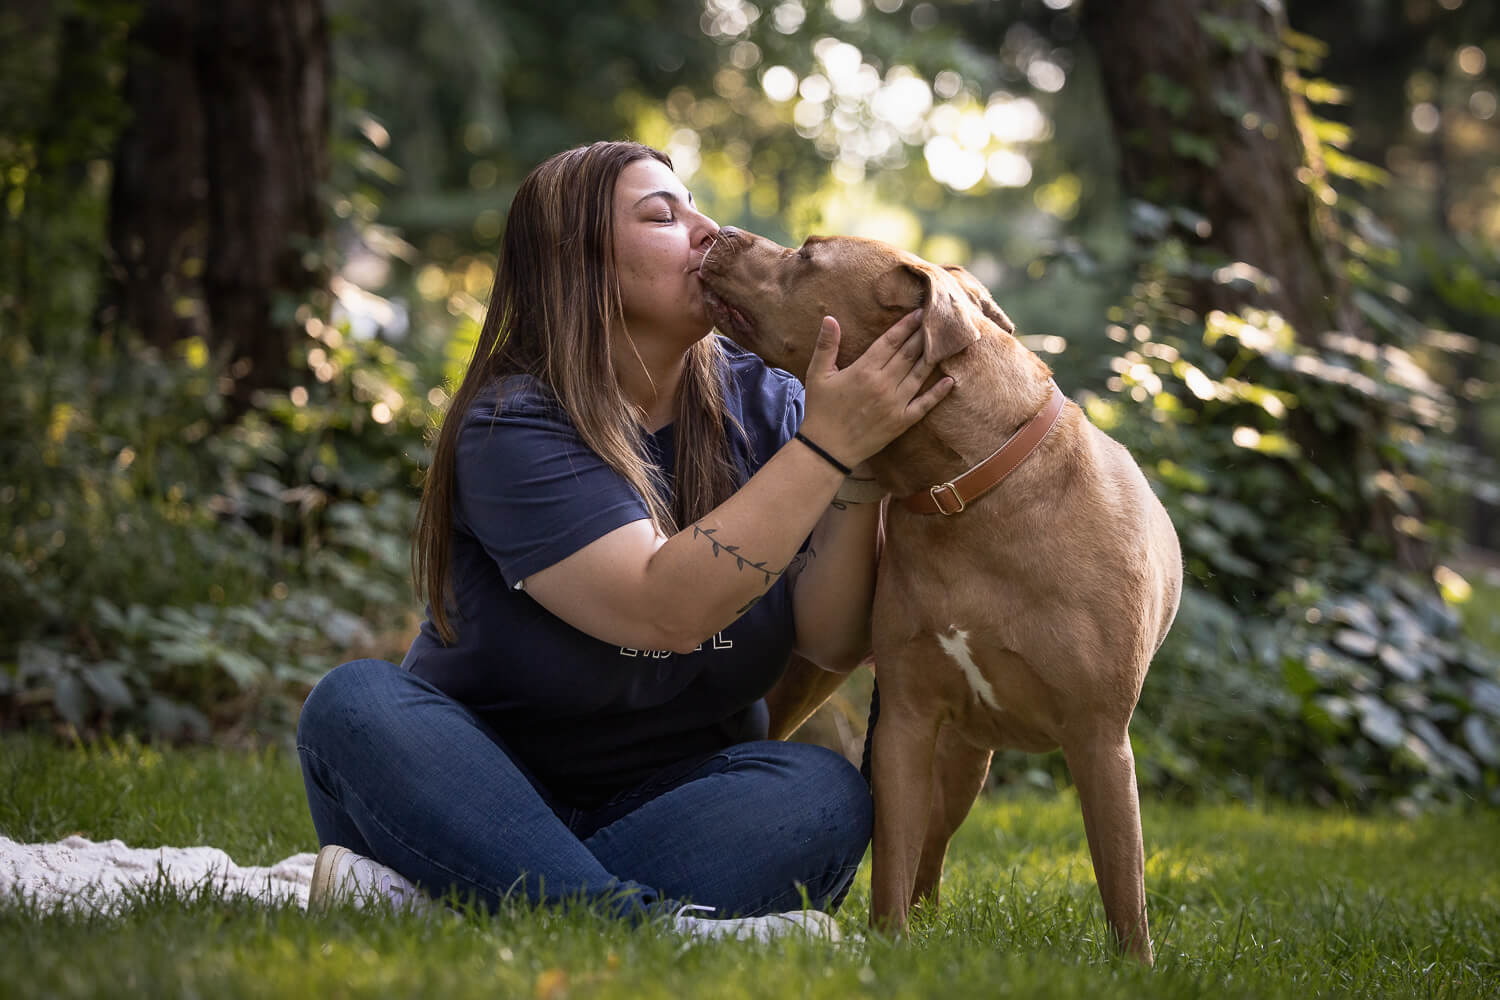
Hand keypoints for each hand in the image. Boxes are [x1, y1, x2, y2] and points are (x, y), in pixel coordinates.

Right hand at [798, 310, 954, 467]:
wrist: (827, 449)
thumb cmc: (820, 410)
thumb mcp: (817, 375)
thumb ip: (826, 346)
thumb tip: (830, 318)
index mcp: (864, 370)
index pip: (890, 342)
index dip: (906, 326)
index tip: (920, 313)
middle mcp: (883, 384)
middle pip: (909, 354)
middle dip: (923, 336)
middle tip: (937, 321)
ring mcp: (895, 404)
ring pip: (919, 375)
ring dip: (932, 357)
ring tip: (945, 343)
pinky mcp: (901, 422)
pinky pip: (924, 405)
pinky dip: (938, 393)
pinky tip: (950, 381)